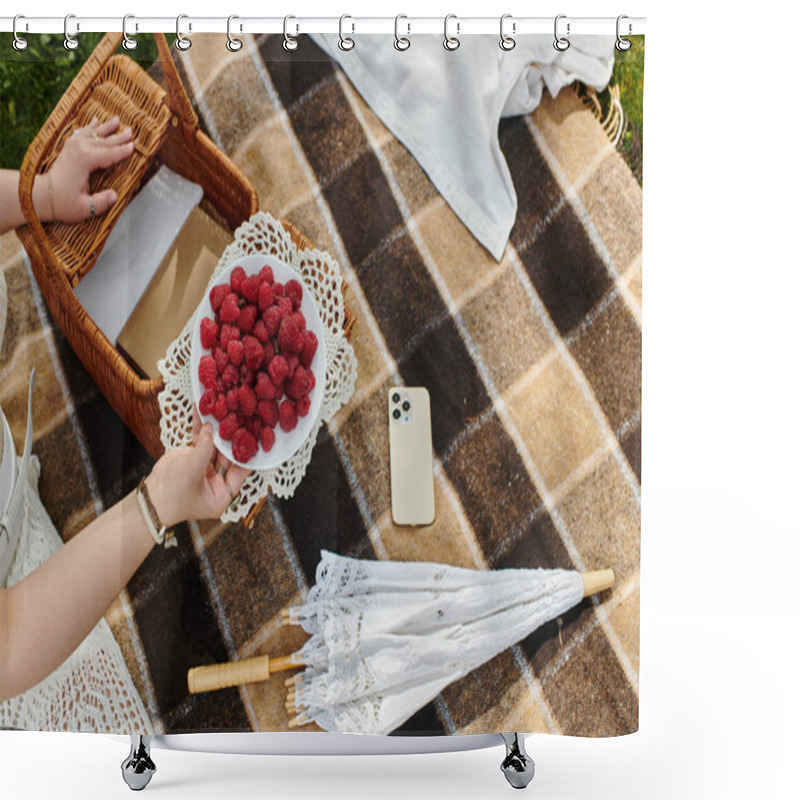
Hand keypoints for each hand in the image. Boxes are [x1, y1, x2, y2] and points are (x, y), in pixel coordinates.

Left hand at [45, 116, 133, 222]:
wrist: (42, 195)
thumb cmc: (63, 202)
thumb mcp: (85, 207)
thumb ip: (101, 202)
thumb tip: (115, 195)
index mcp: (85, 160)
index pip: (109, 154)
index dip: (122, 151)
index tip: (133, 147)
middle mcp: (79, 149)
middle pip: (104, 141)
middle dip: (118, 137)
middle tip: (131, 131)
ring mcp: (72, 146)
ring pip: (94, 134)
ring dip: (106, 128)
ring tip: (117, 120)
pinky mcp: (68, 147)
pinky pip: (82, 133)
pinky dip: (90, 127)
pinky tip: (95, 121)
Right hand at [144, 407, 250, 527]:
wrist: (149, 498)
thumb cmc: (172, 494)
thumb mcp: (192, 471)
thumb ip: (205, 449)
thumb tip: (212, 428)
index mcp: (224, 493)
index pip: (243, 469)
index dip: (249, 451)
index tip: (255, 433)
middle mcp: (218, 480)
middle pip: (230, 454)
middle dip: (233, 435)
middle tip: (239, 415)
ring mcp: (206, 468)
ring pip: (215, 445)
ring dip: (216, 428)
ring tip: (221, 408)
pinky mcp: (194, 458)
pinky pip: (200, 440)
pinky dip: (200, 426)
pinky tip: (201, 411)